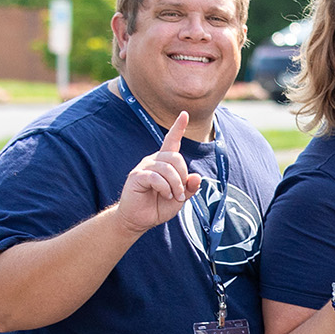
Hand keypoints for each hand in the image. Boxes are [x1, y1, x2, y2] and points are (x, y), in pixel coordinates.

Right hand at [117, 111, 200, 233]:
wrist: (140, 219)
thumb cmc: (159, 206)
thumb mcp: (181, 197)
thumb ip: (190, 187)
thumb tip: (197, 176)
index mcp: (164, 162)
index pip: (171, 141)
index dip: (178, 128)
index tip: (184, 114)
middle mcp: (153, 160)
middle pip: (175, 157)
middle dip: (182, 176)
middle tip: (181, 193)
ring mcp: (144, 167)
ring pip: (167, 168)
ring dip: (176, 185)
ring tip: (174, 197)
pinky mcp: (136, 176)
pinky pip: (156, 177)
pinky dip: (165, 188)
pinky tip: (165, 195)